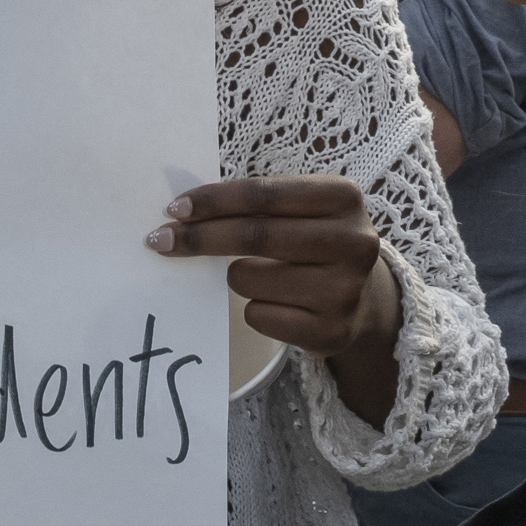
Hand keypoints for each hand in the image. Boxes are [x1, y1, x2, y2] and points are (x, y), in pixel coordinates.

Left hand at [148, 172, 401, 385]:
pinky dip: (255, 308)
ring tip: (256, 275)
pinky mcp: (332, 331)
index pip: (264, 194)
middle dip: (200, 237)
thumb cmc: (315, 243)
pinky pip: (259, 316)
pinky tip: (277, 304)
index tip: (174, 208)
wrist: (365, 300)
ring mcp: (345, 290)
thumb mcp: (304, 210)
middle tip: (160, 239)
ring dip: (236, 276)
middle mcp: (353, 242)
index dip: (214, 200)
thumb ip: (258, 205)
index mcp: (344, 197)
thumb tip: (183, 211)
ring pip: (249, 279)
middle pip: (255, 235)